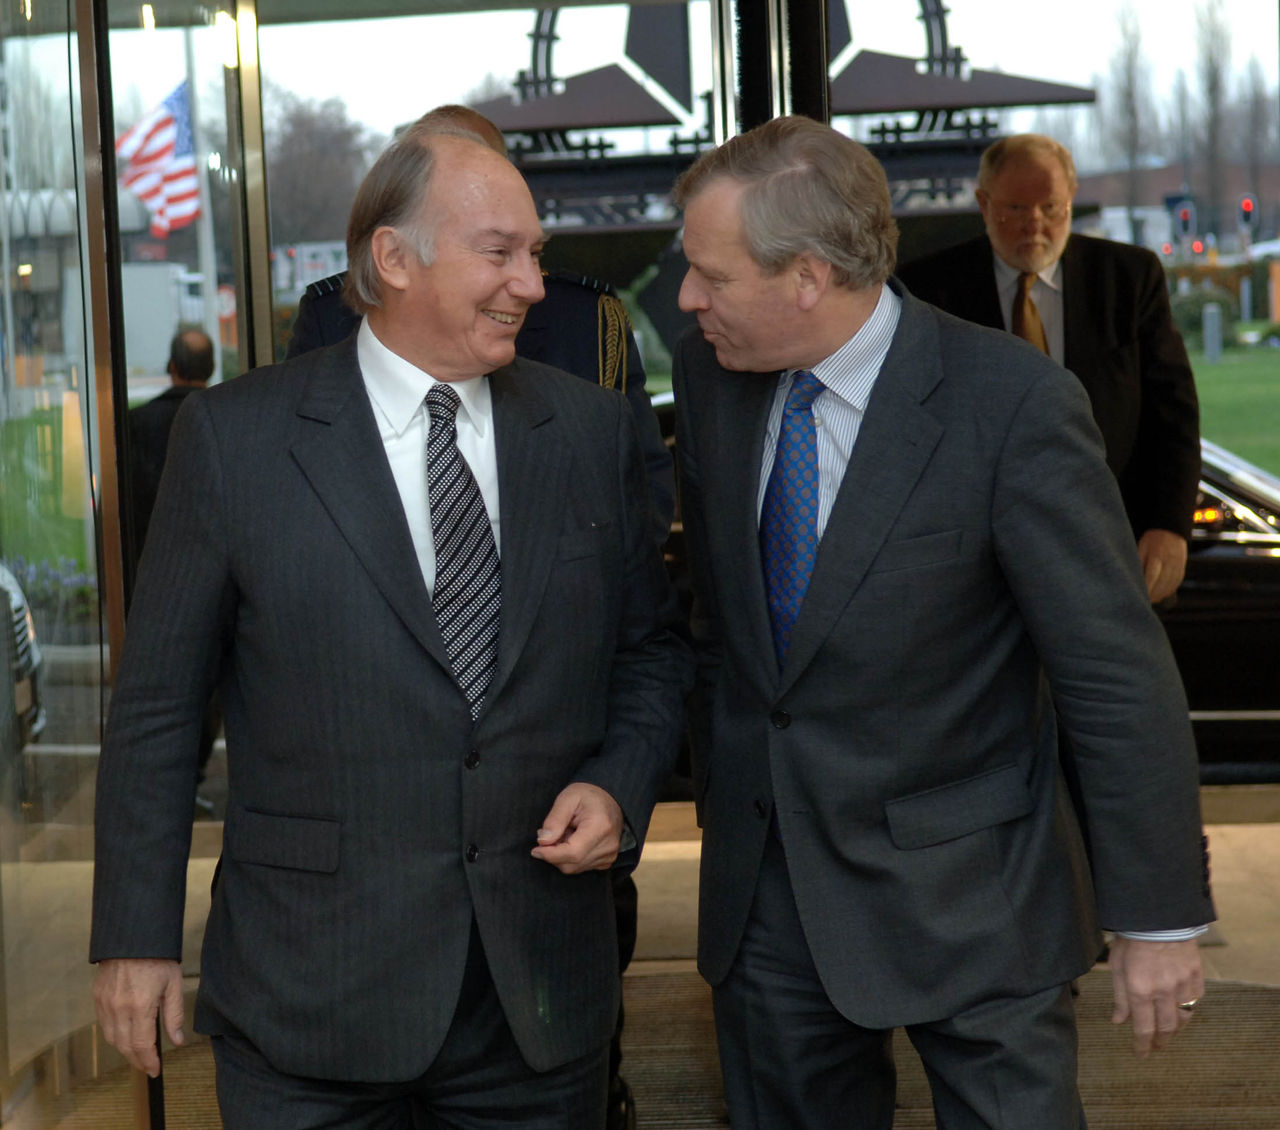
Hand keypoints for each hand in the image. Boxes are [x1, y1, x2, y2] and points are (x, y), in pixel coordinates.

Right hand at [93, 958, 184, 1076]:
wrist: (132, 937)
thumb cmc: (157, 958)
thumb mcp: (173, 984)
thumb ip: (174, 1015)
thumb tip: (177, 1040)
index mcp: (140, 1006)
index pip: (141, 1045)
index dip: (148, 1061)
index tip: (155, 1070)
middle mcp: (119, 1008)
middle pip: (124, 1046)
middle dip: (137, 1060)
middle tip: (148, 1066)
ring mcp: (105, 1004)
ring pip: (111, 1038)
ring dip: (124, 1050)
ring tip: (138, 1054)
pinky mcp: (97, 997)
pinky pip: (104, 1025)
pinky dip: (114, 1035)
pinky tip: (124, 1035)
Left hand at [531, 782, 623, 873]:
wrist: (609, 798)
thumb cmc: (587, 796)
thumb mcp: (567, 798)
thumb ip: (554, 820)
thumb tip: (543, 841)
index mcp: (600, 827)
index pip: (573, 852)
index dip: (550, 855)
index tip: (536, 849)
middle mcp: (608, 845)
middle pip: (571, 864)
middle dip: (554, 853)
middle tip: (553, 833)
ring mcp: (609, 855)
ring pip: (574, 868)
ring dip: (562, 855)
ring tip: (567, 833)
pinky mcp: (606, 861)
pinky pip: (581, 868)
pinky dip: (571, 858)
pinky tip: (574, 841)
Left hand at [1108, 936, 1203, 1056]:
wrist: (1158, 917)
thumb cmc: (1131, 939)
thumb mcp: (1116, 965)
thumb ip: (1119, 996)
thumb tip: (1118, 1021)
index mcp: (1140, 989)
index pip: (1143, 1028)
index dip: (1142, 1045)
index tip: (1141, 1054)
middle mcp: (1163, 991)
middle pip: (1165, 1028)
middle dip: (1160, 1042)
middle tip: (1155, 1048)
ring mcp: (1182, 985)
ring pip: (1183, 1019)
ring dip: (1175, 1030)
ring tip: (1167, 1035)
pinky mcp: (1196, 977)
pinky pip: (1195, 1002)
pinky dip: (1187, 1012)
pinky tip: (1181, 1013)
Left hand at [1136, 528, 1187, 603]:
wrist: (1171, 530)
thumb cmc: (1151, 539)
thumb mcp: (1141, 547)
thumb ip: (1138, 561)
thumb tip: (1132, 577)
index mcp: (1157, 556)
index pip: (1152, 576)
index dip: (1147, 588)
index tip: (1140, 596)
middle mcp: (1169, 561)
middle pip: (1162, 583)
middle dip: (1153, 594)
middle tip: (1144, 602)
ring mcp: (1178, 565)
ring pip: (1170, 584)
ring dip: (1161, 594)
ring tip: (1152, 600)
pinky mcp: (1182, 567)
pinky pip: (1177, 581)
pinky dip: (1170, 590)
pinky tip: (1163, 594)